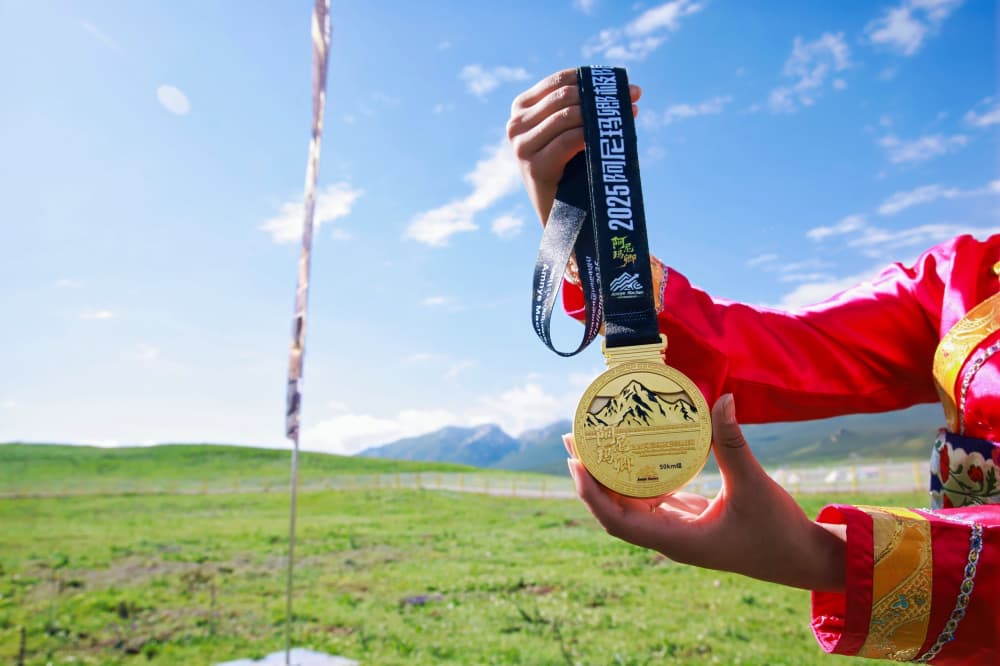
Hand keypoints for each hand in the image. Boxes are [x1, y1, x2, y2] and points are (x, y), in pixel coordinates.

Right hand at [507, 68, 640, 224]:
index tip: (624, 84)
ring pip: (566, 116)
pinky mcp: (534, 167)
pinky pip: (569, 140)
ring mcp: (522, 147)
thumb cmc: (573, 171)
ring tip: (625, 115)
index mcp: (521, 109)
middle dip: (600, 96)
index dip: (592, 77)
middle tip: (631, 97)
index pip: (558, 81)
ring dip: (600, 114)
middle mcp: (515, 125)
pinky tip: (608, 137)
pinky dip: (591, 135)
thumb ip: (585, 107)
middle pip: (564, 96)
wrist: (563, 218)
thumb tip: (627, 91)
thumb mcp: (572, 131)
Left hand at [566, 394, 846, 591]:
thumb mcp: (754, 486)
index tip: (575, 462)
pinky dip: (638, 476)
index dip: (590, 493)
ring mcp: (678, 530)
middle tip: (574, 437)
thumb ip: (734, 445)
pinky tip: (633, 451)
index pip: (616, 521)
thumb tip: (723, 399)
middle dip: (590, 477)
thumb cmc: (779, 532)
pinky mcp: (690, 520)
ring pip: (631, 504)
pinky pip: (652, 498)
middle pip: (614, 509)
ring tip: (593, 440)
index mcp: (676, 540)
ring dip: (610, 476)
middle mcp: (669, 537)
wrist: (804, 559)